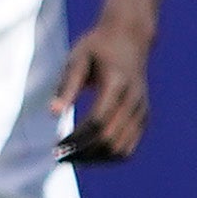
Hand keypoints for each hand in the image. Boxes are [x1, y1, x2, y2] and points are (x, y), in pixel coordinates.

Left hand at [51, 13, 154, 163]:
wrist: (129, 38)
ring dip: (94, 159)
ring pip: (121, 150)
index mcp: (118, 84)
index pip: (97, 122)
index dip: (76, 138)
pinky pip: (128, 148)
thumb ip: (67, 86)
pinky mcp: (143, 118)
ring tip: (70, 158)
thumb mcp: (77, 59)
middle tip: (58, 156)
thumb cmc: (97, 47)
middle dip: (82, 153)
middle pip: (109, 140)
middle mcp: (134, 100)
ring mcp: (142, 111)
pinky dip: (106, 156)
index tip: (55, 145)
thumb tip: (53, 114)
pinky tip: (86, 154)